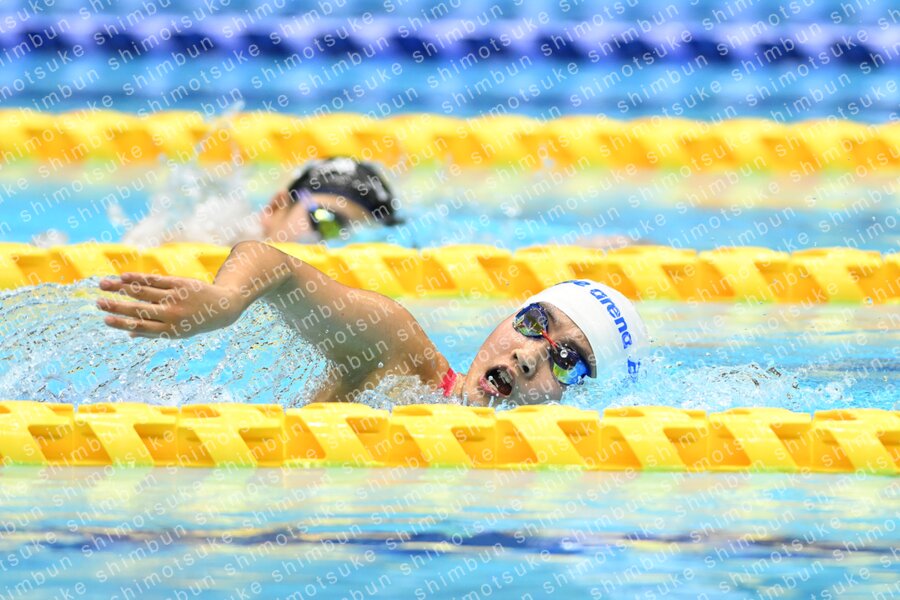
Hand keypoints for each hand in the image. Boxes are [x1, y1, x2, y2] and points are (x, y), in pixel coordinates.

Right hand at [97, 273, 244, 338]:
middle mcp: (172, 314)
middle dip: (116, 306)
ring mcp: (176, 298)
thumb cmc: (194, 321)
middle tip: (98, 303)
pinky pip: (155, 280)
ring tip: (103, 285)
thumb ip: (154, 331)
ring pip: (144, 292)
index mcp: (170, 330)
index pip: (141, 327)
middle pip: (139, 310)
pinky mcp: (179, 284)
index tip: (105, 320)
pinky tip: (123, 277)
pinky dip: (137, 278)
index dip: (122, 324)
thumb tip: (128, 333)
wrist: (222, 307)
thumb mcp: (178, 331)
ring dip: (121, 288)